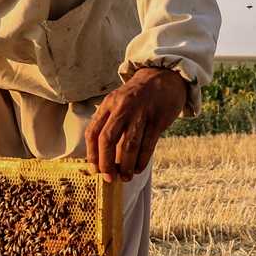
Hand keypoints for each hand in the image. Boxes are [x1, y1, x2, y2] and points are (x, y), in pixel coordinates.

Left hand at [86, 67, 187, 182]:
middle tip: (108, 178)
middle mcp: (122, 109)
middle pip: (108, 139)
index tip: (93, 169)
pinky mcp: (158, 120)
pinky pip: (148, 144)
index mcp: (108, 105)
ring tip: (125, 178)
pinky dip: (142, 160)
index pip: (93, 132)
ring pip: (129, 145)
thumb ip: (109, 122)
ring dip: (126, 165)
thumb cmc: (136, 96)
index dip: (91, 153)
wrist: (163, 77)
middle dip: (106, 162)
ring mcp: (141, 114)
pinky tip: (138, 169)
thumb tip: (101, 153)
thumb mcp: (117, 102)